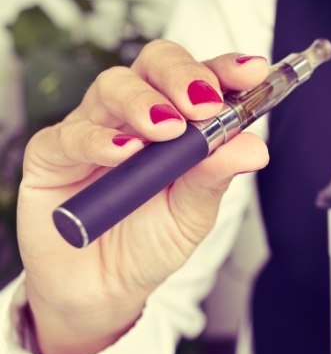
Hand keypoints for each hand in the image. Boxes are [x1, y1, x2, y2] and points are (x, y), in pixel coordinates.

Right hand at [18, 39, 268, 353]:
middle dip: (183, 75)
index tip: (252, 71)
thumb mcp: (194, 213)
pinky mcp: (52, 155)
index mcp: (178, 120)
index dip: (225, 69)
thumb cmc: (151, 242)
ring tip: (165, 130)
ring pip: (114, 86)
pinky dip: (99, 140)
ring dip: (144, 103)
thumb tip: (255, 148)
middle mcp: (135, 114)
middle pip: (155, 64)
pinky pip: (70, 133)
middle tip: (203, 104)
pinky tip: (123, 153)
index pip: (201, 77)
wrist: (103, 289)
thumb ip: (216, 175)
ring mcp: (93, 128)